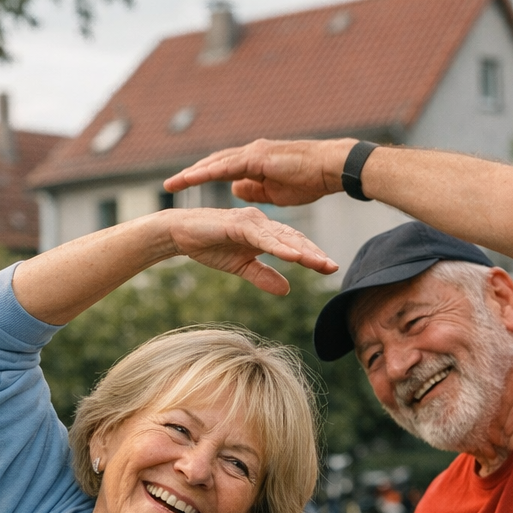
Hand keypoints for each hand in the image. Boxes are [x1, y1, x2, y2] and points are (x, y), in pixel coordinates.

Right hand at [161, 207, 336, 293]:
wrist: (180, 234)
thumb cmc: (209, 246)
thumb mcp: (240, 267)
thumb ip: (263, 276)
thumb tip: (287, 290)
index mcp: (264, 231)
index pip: (293, 244)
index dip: (311, 256)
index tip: (329, 269)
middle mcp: (261, 223)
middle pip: (293, 239)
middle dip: (313, 253)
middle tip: (332, 267)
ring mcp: (250, 222)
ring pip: (281, 237)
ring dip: (301, 250)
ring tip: (319, 263)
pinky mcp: (237, 224)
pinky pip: (262, 237)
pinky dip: (278, 246)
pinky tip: (292, 256)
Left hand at [165, 139, 356, 207]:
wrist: (331, 168)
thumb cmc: (311, 180)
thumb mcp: (276, 191)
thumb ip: (254, 189)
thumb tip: (234, 189)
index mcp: (254, 162)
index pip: (222, 169)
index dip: (203, 177)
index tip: (185, 187)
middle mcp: (250, 153)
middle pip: (213, 163)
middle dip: (191, 174)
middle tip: (170, 185)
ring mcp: (253, 152)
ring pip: (215, 163)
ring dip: (193, 173)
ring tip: (173, 184)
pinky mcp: (258, 157)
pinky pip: (226, 166)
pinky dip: (208, 172)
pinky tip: (192, 178)